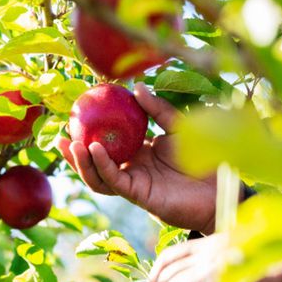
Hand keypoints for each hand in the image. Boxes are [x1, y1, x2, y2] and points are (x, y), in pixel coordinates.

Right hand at [59, 82, 216, 233]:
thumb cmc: (204, 157)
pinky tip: (94, 149)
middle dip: (74, 153)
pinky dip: (101, 165)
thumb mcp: (178, 126)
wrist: (221, 188)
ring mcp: (133, 183)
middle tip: (60, 135)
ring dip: (81, 162)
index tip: (75, 117)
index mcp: (138, 153)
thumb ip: (157, 109)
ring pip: (97, 176)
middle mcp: (131, 169)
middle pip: (94, 163)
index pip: (107, 144)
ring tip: (69, 144)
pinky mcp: (138, 194)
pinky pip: (114, 180)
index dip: (89, 134)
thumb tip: (135, 87)